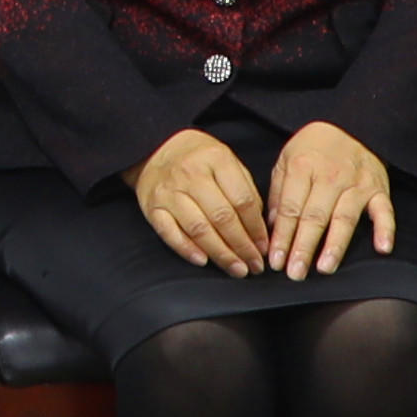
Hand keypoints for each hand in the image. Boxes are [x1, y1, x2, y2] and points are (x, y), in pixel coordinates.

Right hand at [128, 130, 268, 275]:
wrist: (155, 148)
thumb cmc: (197, 157)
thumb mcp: (226, 160)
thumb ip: (244, 188)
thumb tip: (258, 227)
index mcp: (216, 159)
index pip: (242, 200)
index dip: (256, 228)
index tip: (264, 247)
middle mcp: (191, 174)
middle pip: (222, 217)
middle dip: (242, 246)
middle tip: (254, 265)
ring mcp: (169, 192)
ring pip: (198, 229)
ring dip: (220, 253)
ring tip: (236, 268)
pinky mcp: (152, 207)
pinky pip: (169, 233)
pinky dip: (186, 249)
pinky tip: (203, 261)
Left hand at [262, 124, 401, 280]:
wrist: (350, 125)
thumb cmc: (314, 148)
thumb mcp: (286, 160)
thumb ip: (278, 193)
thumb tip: (270, 228)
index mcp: (303, 167)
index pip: (290, 209)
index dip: (282, 236)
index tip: (275, 260)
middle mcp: (331, 176)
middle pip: (315, 217)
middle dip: (303, 247)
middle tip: (295, 273)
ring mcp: (357, 184)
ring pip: (345, 218)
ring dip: (335, 245)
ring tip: (324, 267)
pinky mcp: (378, 189)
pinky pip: (384, 211)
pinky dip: (386, 229)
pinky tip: (382, 248)